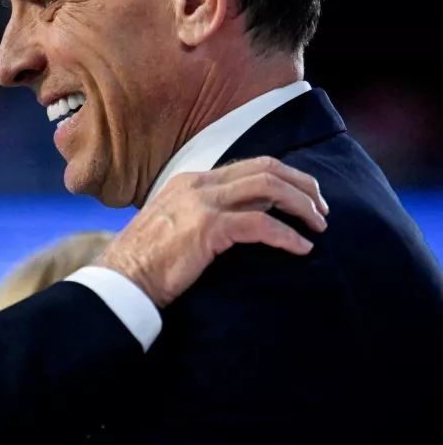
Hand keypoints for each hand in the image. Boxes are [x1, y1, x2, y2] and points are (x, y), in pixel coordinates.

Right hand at [96, 156, 327, 307]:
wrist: (122, 280)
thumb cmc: (146, 262)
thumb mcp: (174, 226)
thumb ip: (202, 215)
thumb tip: (240, 220)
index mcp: (190, 180)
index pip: (250, 165)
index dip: (285, 177)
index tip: (305, 198)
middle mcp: (197, 184)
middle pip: (265, 168)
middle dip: (302, 185)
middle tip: (322, 209)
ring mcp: (201, 203)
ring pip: (268, 188)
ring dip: (301, 205)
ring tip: (319, 226)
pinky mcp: (207, 228)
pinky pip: (261, 224)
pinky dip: (288, 235)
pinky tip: (301, 248)